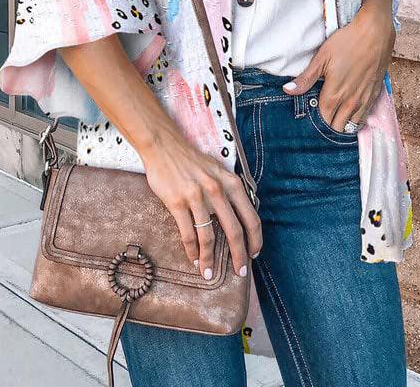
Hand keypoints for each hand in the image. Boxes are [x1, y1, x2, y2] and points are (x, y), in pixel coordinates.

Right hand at [140, 129, 262, 279]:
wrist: (164, 146)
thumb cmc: (192, 160)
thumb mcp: (218, 170)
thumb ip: (229, 191)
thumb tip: (240, 217)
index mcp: (231, 182)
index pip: (251, 217)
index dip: (255, 239)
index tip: (254, 254)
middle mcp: (217, 190)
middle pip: (234, 231)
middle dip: (239, 256)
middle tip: (239, 272)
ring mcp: (196, 196)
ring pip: (208, 237)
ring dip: (209, 259)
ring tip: (208, 273)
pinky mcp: (177, 202)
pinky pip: (188, 233)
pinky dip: (192, 250)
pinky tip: (193, 259)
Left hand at [282, 4, 394, 130]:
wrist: (375, 32)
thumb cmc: (347, 42)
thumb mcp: (322, 58)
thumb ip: (306, 78)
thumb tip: (287, 90)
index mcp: (334, 94)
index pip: (323, 121)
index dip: (315, 124)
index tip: (309, 122)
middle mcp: (350, 102)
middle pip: (338, 127)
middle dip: (328, 127)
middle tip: (320, 122)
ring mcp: (364, 99)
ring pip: (352, 125)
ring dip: (343, 125)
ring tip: (334, 120)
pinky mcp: (375, 94)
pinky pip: (365, 117)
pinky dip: (356, 119)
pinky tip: (350, 114)